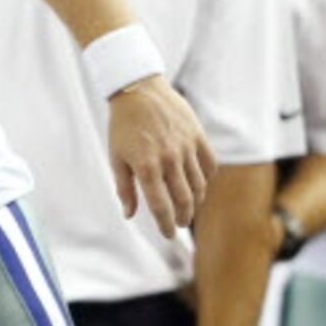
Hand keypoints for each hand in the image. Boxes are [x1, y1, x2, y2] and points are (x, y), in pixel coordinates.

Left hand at [105, 78, 215, 236]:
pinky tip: (200, 184)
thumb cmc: (123, 127)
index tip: (168, 234)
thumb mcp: (116, 158)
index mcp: (146, 167)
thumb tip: (129, 214)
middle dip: (183, 217)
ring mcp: (186, 146)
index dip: (166, 224)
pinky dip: (207, 178)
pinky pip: (210, 164)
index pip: (161, 206)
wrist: (138, 91)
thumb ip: (124, 188)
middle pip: (184, 199)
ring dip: (196, 200)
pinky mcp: (198, 135)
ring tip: (189, 207)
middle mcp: (169, 159)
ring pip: (199, 184)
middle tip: (180, 224)